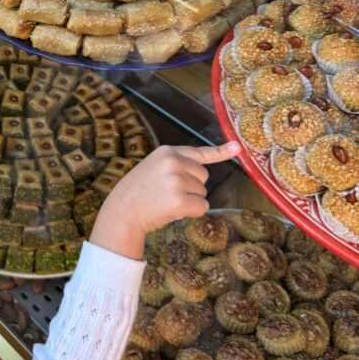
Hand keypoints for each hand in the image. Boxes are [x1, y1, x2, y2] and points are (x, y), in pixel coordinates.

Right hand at [90, 142, 240, 260]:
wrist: (122, 212)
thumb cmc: (139, 191)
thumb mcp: (154, 167)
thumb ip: (176, 165)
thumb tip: (203, 172)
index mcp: (167, 152)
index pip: (199, 152)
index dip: (221, 151)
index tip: (237, 147)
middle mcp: (174, 163)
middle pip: (204, 177)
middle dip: (192, 186)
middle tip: (168, 192)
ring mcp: (177, 181)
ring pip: (203, 193)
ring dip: (189, 200)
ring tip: (165, 201)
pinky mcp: (180, 201)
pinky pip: (202, 207)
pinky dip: (192, 212)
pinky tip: (173, 211)